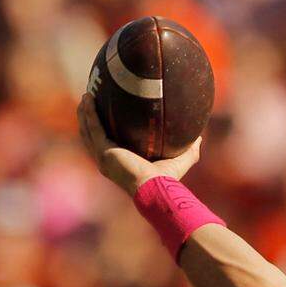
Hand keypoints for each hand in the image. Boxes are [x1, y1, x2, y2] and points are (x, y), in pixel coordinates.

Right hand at [76, 93, 201, 196]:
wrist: (156, 189)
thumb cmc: (168, 181)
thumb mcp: (180, 161)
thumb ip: (189, 150)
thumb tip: (200, 137)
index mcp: (121, 163)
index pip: (108, 145)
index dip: (104, 131)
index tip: (105, 116)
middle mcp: (108, 162)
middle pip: (93, 137)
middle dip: (89, 120)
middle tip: (90, 102)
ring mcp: (104, 158)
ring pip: (88, 131)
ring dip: (85, 114)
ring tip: (86, 97)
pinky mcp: (104, 153)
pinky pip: (93, 129)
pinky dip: (89, 114)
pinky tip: (88, 100)